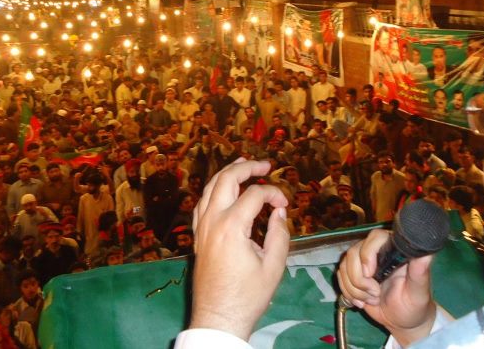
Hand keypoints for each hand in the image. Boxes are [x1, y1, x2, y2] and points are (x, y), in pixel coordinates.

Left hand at [190, 158, 288, 340]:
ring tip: (243, 165)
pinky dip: (214, 190)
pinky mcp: (197, 237)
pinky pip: (202, 204)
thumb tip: (279, 212)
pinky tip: (223, 189)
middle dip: (247, 167)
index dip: (274, 194)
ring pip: (209, 188)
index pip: (255, 195)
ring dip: (227, 173)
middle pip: (226, 179)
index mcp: (231, 226)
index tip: (286, 205)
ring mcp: (201, 228)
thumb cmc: (248, 296)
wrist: (218, 318)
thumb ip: (280, 234)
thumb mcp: (273, 266)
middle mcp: (212, 221)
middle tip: (265, 164)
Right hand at [337, 229, 436, 346]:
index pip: (375, 237)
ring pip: (344, 266)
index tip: (370, 274)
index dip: (367, 254)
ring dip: (355, 289)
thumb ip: (420, 272)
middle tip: (376, 295)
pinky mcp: (352, 274)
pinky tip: (362, 302)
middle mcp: (376, 251)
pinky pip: (340, 278)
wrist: (402, 321)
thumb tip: (426, 253)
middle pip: (353, 253)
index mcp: (394, 249)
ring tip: (372, 300)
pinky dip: (348, 293)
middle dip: (360, 280)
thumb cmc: (414, 304)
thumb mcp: (419, 291)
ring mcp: (362, 262)